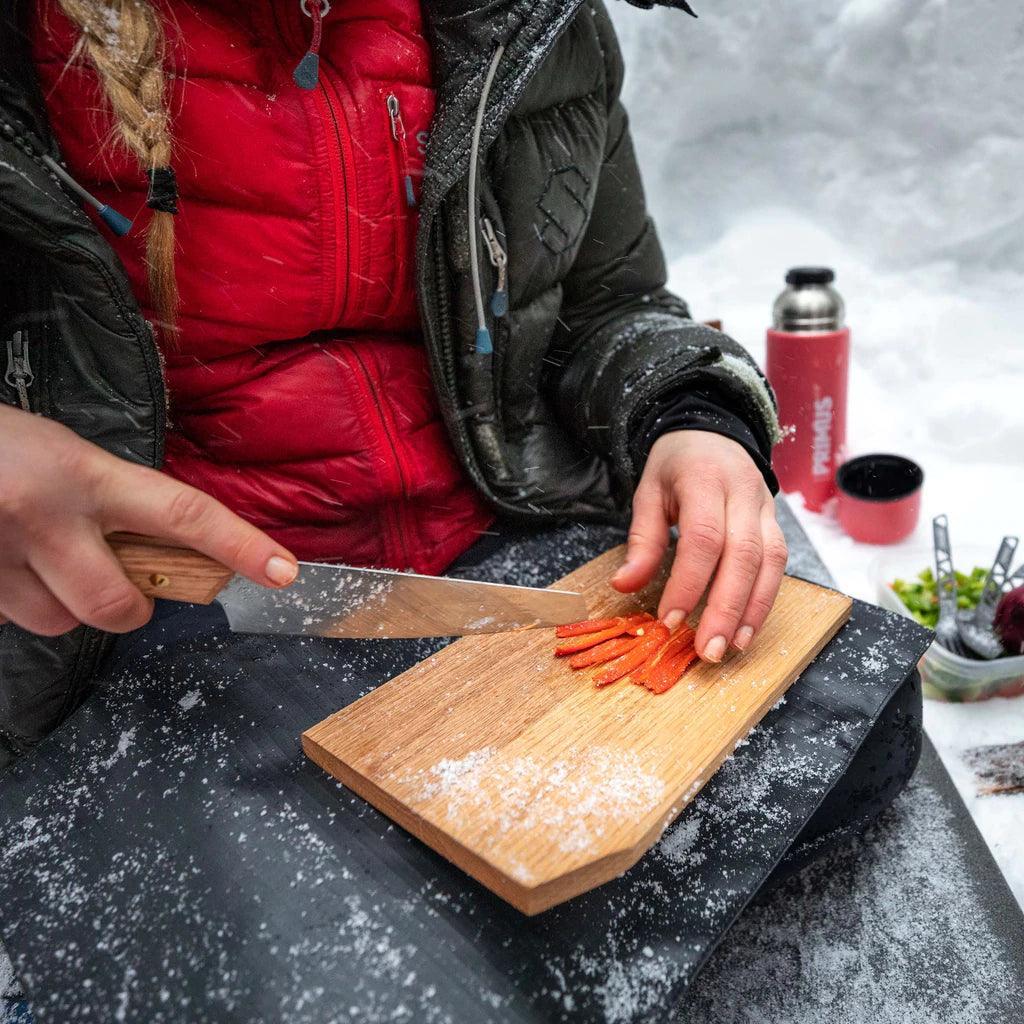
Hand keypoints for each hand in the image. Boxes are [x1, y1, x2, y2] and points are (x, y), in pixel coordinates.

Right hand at [0, 404, 297, 635]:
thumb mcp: (63, 456)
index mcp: (84, 474)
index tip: (285, 572)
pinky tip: (0, 562)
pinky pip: (8, 620)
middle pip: (118, 606)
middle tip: (125, 589)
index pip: (183, 512)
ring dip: (61, 606)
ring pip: (57, 624)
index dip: (240, 545)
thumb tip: (159, 554)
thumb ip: (109, 503)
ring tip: (35, 559)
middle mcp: (44, 518)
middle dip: (130, 609)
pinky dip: (14, 602)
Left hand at [612, 430, 786, 661]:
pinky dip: (764, 600)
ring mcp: (766, 508)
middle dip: (726, 609)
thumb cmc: (677, 465)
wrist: (714, 431)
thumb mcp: (648, 492)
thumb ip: (642, 540)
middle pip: (743, 556)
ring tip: (732, 647)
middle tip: (707, 650)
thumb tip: (624, 585)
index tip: (670, 620)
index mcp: (705, 480)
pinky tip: (747, 629)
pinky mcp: (776, 523)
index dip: (689, 583)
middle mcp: (743, 494)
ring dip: (752, 611)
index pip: (703, 538)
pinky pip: (778, 565)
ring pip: (769, 563)